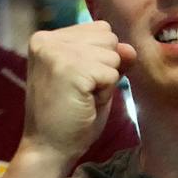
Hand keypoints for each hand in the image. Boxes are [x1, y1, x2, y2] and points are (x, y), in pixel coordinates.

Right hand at [22, 21, 134, 170]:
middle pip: (108, 38)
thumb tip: (130, 48)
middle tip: (82, 91)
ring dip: (106, 81)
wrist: (49, 147)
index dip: (102, 59)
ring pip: (112, 55)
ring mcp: (55, 51)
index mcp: (47, 37)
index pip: (100, 30)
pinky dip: (105, 92)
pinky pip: (111, 73)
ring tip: (82, 97)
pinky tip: (85, 102)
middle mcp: (47, 38)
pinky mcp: (68, 68)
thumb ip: (111, 59)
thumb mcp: (94, 80)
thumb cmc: (71, 116)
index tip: (80, 81)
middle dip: (105, 67)